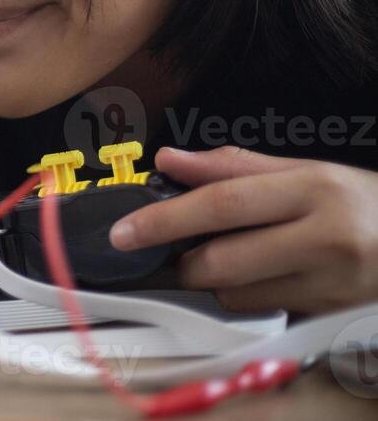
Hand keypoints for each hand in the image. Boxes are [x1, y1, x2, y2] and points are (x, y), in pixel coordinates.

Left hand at [109, 146, 377, 312]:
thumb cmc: (359, 203)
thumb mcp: (305, 172)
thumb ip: (232, 167)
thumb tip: (168, 161)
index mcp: (314, 190)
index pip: (223, 204)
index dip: (165, 219)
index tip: (124, 231)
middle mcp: (325, 239)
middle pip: (223, 260)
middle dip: (183, 260)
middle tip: (173, 251)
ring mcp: (331, 286)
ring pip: (237, 295)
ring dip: (216, 281)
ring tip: (236, 257)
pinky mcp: (330, 317)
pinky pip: (262, 313)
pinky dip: (247, 297)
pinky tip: (263, 277)